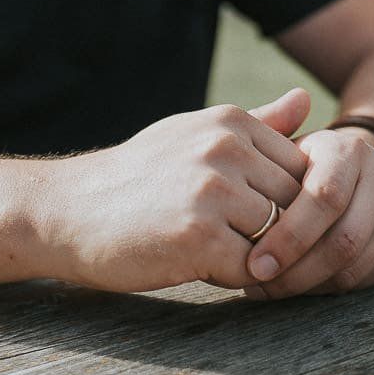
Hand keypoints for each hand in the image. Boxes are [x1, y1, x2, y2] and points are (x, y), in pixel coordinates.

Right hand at [36, 90, 310, 292]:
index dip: (285, 201)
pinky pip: (252, 266)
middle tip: (238, 241)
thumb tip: (307, 99)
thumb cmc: (139, 176)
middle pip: (296, 203)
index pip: (301, 167)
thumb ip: (259, 123)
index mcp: (230, 121)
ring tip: (215, 251)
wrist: (67, 211)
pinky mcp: (199, 236)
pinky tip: (200, 266)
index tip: (252, 215)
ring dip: (258, 254)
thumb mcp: (196, 134)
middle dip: (278, 231)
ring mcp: (212, 190)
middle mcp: (225, 147)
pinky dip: (235, 275)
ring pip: (279, 236)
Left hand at [242, 127, 373, 299]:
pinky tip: (297, 285)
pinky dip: (326, 288)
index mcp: (349, 150)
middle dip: (296, 272)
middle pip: (344, 240)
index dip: (289, 237)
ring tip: (270, 289)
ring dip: (307, 285)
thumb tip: (263, 155)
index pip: (325, 198)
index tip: (255, 264)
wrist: (353, 169)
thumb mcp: (283, 148)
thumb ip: (266, 146)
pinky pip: (364, 278)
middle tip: (259, 286)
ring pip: (354, 266)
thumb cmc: (301, 164)